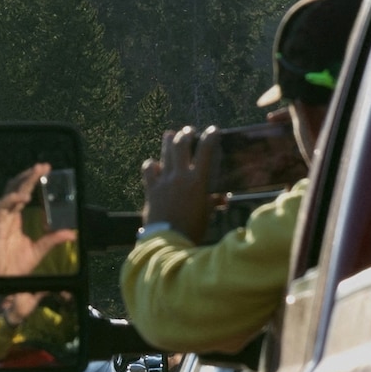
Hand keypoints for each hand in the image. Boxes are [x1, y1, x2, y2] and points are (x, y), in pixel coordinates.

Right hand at [0, 162, 77, 276]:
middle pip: (15, 189)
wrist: (0, 282)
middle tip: (43, 165)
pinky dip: (12, 199)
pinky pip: (1, 207)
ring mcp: (0, 220)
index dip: (32, 181)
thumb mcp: (38, 251)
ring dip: (22, 181)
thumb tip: (72, 233)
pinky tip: (23, 195)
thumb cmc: (13, 268)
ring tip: (35, 172)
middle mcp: (7, 216)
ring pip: (9, 193)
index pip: (23, 194)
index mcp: (15, 220)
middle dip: (28, 176)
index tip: (45, 170)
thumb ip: (53, 240)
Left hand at [141, 126, 220, 243]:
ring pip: (164, 154)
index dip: (210, 137)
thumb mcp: (207, 214)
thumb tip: (222, 198)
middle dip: (186, 135)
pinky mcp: (151, 190)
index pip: (205, 151)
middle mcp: (179, 176)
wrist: (169, 241)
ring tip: (170, 134)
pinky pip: (148, 171)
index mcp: (197, 181)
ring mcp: (163, 182)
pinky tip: (153, 164)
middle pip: (181, 146)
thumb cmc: (192, 230)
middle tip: (188, 131)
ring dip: (167, 142)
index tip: (213, 130)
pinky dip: (150, 165)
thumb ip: (212, 202)